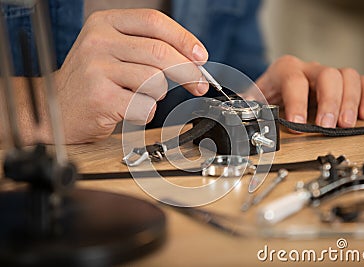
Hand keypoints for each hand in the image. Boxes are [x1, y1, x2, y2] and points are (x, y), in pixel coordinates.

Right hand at [54, 9, 208, 143]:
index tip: (201, 57)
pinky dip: (147, 112)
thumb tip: (192, 59)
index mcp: (105, 23)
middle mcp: (98, 41)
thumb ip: (146, 48)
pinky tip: (131, 110)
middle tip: (199, 84)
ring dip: (158, 95)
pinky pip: (145, 105)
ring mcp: (96, 68)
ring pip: (155, 80)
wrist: (56, 108)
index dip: (184, 39)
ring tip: (141, 97)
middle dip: (188, 71)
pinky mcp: (100, 96)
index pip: (154, 22)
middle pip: (160, 52)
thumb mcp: (112, 52)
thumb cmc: (92, 82)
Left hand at [255, 55, 363, 127]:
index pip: (294, 81)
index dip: (297, 103)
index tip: (298, 124)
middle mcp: (308, 68)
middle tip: (328, 125)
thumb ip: (247, 106)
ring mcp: (328, 73)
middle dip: (330, 102)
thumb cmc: (269, 94)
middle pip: (327, 75)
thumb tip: (237, 117)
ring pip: (347, 76)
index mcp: (285, 70)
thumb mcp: (254, 99)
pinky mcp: (343, 82)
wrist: (279, 86)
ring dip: (350, 101)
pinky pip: (362, 82)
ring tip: (346, 123)